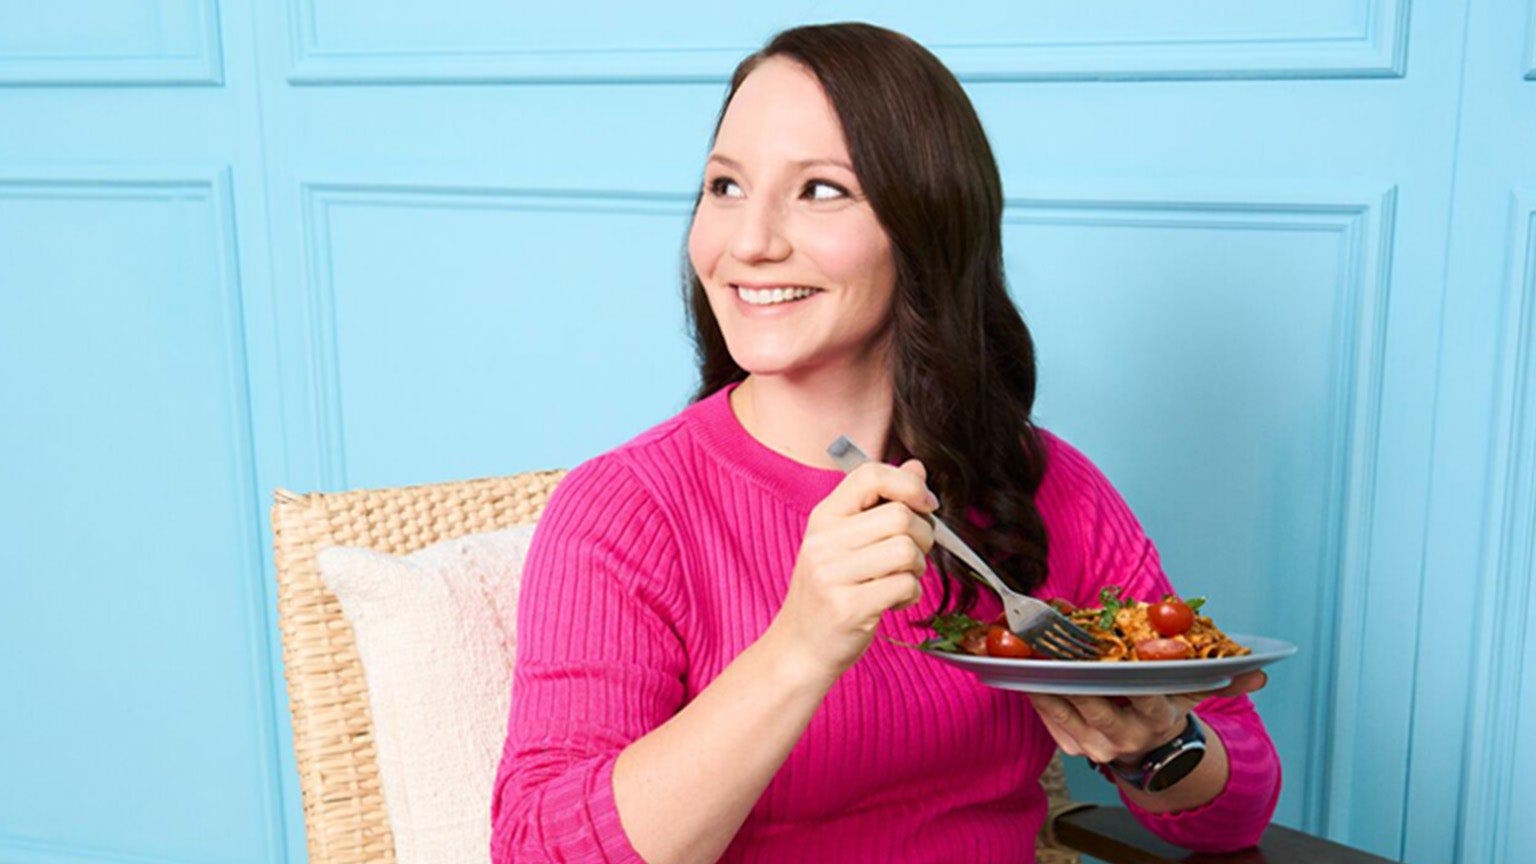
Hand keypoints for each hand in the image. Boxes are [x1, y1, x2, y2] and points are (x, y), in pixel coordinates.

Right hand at [764, 458, 938, 681]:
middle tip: (913, 556)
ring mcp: (833, 575)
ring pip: (907, 550)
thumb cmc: (829, 593)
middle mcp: (824, 542)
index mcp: (824, 517)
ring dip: (918, 568)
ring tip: (901, 579)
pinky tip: (894, 601)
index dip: (908, 484)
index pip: (870, 475)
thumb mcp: (845, 541)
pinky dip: (911, 594)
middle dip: (923, 535)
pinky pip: (905, 585)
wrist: (799, 648)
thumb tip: (916, 468)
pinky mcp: (848, 607)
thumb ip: (880, 503)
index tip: (924, 504)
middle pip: (900, 516)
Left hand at [1027, 671, 1266, 765]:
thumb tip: (1262, 672)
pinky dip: (1037, 691)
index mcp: (1156, 719)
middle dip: (1072, 675)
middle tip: (1053, 645)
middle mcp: (1124, 737)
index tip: (1115, 659)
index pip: (1146, 700)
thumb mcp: (1192, 694)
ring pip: (1064, 710)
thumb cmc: (1165, 705)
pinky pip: (1048, 717)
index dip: (1131, 683)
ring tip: (1029, 650)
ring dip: (1045, 680)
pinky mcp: (1071, 746)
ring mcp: (1095, 745)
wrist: (1146, 751)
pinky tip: (1026, 668)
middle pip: (1094, 704)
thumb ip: (1221, 681)